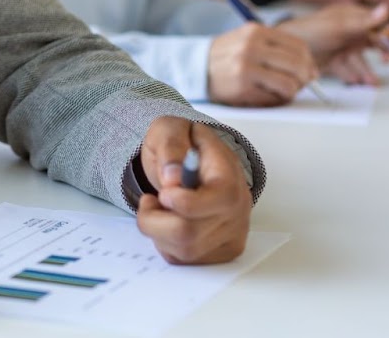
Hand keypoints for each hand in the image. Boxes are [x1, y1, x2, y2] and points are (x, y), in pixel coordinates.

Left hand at [135, 117, 252, 264]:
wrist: (194, 162)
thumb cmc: (183, 145)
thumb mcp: (170, 129)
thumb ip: (171, 145)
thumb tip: (172, 177)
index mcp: (230, 177)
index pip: (217, 201)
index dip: (183, 202)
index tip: (163, 192)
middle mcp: (237, 211)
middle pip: (189, 233)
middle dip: (154, 219)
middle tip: (151, 200)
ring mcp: (230, 236)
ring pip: (183, 251)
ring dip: (157, 231)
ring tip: (157, 209)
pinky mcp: (219, 253)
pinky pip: (183, 260)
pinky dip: (164, 244)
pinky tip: (167, 223)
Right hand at [206, 22, 318, 105]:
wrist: (197, 67)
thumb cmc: (230, 55)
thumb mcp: (251, 40)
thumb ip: (279, 50)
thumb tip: (313, 72)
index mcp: (257, 31)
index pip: (298, 46)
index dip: (308, 61)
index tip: (309, 71)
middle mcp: (252, 47)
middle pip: (298, 65)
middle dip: (305, 78)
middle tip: (301, 85)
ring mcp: (246, 67)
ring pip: (290, 84)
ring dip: (291, 91)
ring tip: (282, 91)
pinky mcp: (242, 87)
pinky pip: (275, 98)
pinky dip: (277, 100)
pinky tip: (267, 95)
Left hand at [278, 2, 388, 85]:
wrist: (285, 53)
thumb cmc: (309, 32)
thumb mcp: (339, 26)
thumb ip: (364, 21)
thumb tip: (387, 8)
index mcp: (353, 16)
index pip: (381, 21)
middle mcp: (350, 31)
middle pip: (376, 41)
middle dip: (385, 52)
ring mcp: (343, 47)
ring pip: (364, 60)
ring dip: (369, 71)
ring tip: (371, 82)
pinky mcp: (336, 62)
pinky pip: (352, 70)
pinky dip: (356, 77)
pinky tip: (358, 82)